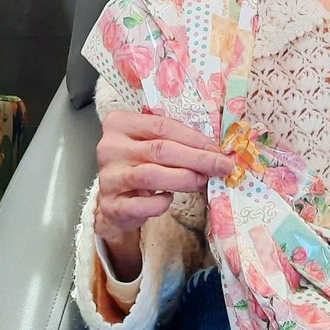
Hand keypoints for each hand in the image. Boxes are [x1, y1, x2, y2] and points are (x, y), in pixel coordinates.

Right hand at [95, 111, 234, 278]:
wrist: (114, 199)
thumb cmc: (139, 163)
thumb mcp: (151, 143)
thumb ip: (175, 141)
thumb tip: (213, 150)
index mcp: (120, 123)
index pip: (162, 126)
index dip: (193, 138)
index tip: (216, 149)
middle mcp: (110, 148)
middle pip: (160, 150)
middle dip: (196, 158)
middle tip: (221, 166)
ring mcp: (108, 177)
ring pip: (151, 175)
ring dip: (184, 178)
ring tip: (203, 180)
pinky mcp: (111, 205)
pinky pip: (141, 205)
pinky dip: (160, 203)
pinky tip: (169, 199)